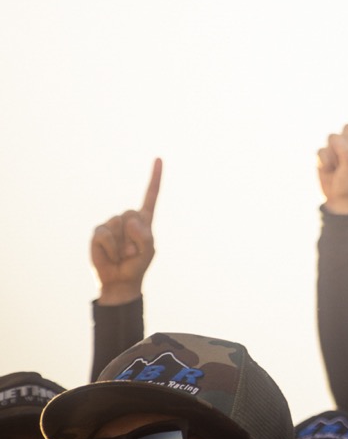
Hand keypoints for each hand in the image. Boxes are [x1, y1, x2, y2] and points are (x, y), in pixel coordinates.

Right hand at [91, 158, 160, 305]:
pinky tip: (111, 255)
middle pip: (132, 212)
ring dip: (123, 244)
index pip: (151, 194)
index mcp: (144, 219)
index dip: (155, 177)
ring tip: (122, 254)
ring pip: (119, 224)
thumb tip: (130, 221)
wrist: (119, 281)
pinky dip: (111, 248)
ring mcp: (112, 224)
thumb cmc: (137, 264)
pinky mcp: (98, 232)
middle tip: (132, 251)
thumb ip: (145, 235)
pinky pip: (105, 235)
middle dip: (135, 233)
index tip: (159, 158)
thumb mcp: (149, 250)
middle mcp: (127, 218)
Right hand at [317, 93, 347, 215]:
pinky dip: (324, 161)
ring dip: (333, 155)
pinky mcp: (325, 153)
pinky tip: (328, 170)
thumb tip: (334, 138)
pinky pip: (320, 150)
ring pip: (331, 138)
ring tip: (338, 168)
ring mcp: (339, 147)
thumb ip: (345, 150)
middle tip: (347, 162)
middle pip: (346, 128)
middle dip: (344, 144)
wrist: (339, 198)